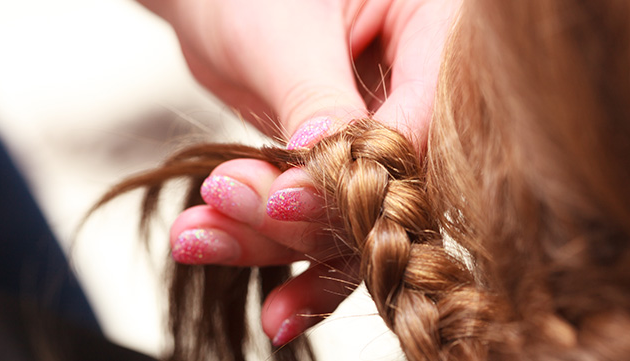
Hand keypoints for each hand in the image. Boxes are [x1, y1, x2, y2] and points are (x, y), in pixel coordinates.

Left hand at [141, 0, 459, 344]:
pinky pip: (308, 213)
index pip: (417, 129)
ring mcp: (373, 139)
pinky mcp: (335, 169)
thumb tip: (331, 173)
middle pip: (383, 189)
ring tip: (196, 233)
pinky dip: (254, 232)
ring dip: (264, 235)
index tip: (282, 199)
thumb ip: (313, 101)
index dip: (357, 178)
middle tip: (226, 202)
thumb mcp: (285, 33)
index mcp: (433, 36)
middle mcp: (414, 95)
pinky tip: (206, 237)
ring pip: (341, 216)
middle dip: (299, 215)